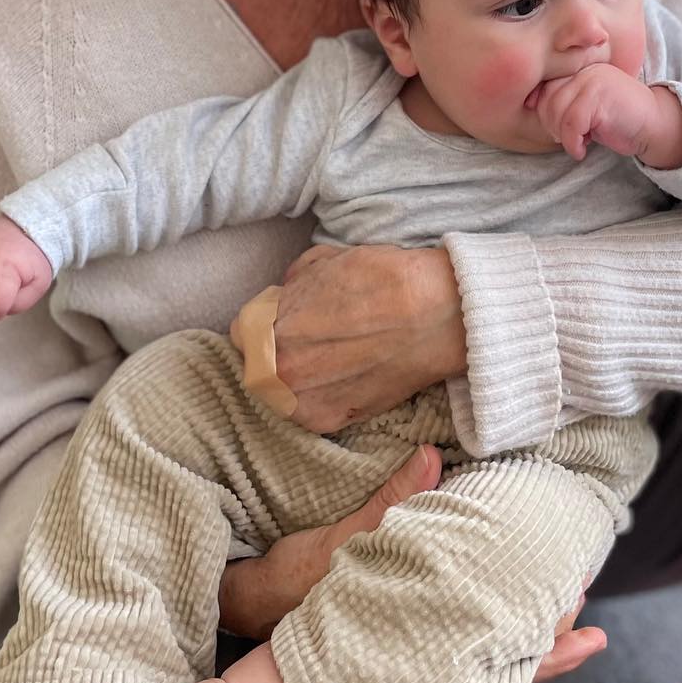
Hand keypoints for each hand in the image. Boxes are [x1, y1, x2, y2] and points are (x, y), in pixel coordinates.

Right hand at [219, 444, 606, 682]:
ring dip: (527, 621)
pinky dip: (491, 618)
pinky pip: (463, 637)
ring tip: (565, 588)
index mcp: (423, 648)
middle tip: (586, 588)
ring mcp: (417, 653)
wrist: (247, 617)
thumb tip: (434, 457)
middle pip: (511, 661)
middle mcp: (426, 659)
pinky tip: (504, 589)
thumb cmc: (293, 585)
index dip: (554, 654)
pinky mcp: (403, 639)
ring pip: (491, 651)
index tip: (593, 632)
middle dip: (551, 627)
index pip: (507, 668)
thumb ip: (390, 503)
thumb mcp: (338, 540)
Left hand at [269, 244, 466, 433]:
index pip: (244, 332)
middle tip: (311, 337)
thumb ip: (292, 284)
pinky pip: (312, 407)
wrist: (437, 314)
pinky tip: (345, 373)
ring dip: (297, 376)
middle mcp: (279, 374)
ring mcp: (305, 403)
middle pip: (259, 363)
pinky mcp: (334, 421)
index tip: (284, 318)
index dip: (266, 320)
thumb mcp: (324, 261)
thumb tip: (286, 295)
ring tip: (330, 356)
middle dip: (277, 349)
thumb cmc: (384, 280)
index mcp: (269, 331)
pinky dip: (322, 393)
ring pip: (283, 390)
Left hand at [528, 66, 681, 167]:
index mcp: (582, 67)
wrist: (656, 126)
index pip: (546, 84)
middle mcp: (586, 69)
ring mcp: (593, 81)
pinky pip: (571, 123)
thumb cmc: (619, 119)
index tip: (550, 126)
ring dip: (562, 135)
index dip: (540, 106)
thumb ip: (563, 99)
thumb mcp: (587, 106)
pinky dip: (572, 142)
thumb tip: (529, 102)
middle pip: (547, 98)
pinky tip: (582, 150)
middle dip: (551, 124)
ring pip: (557, 111)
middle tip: (568, 138)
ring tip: (579, 142)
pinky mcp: (600, 98)